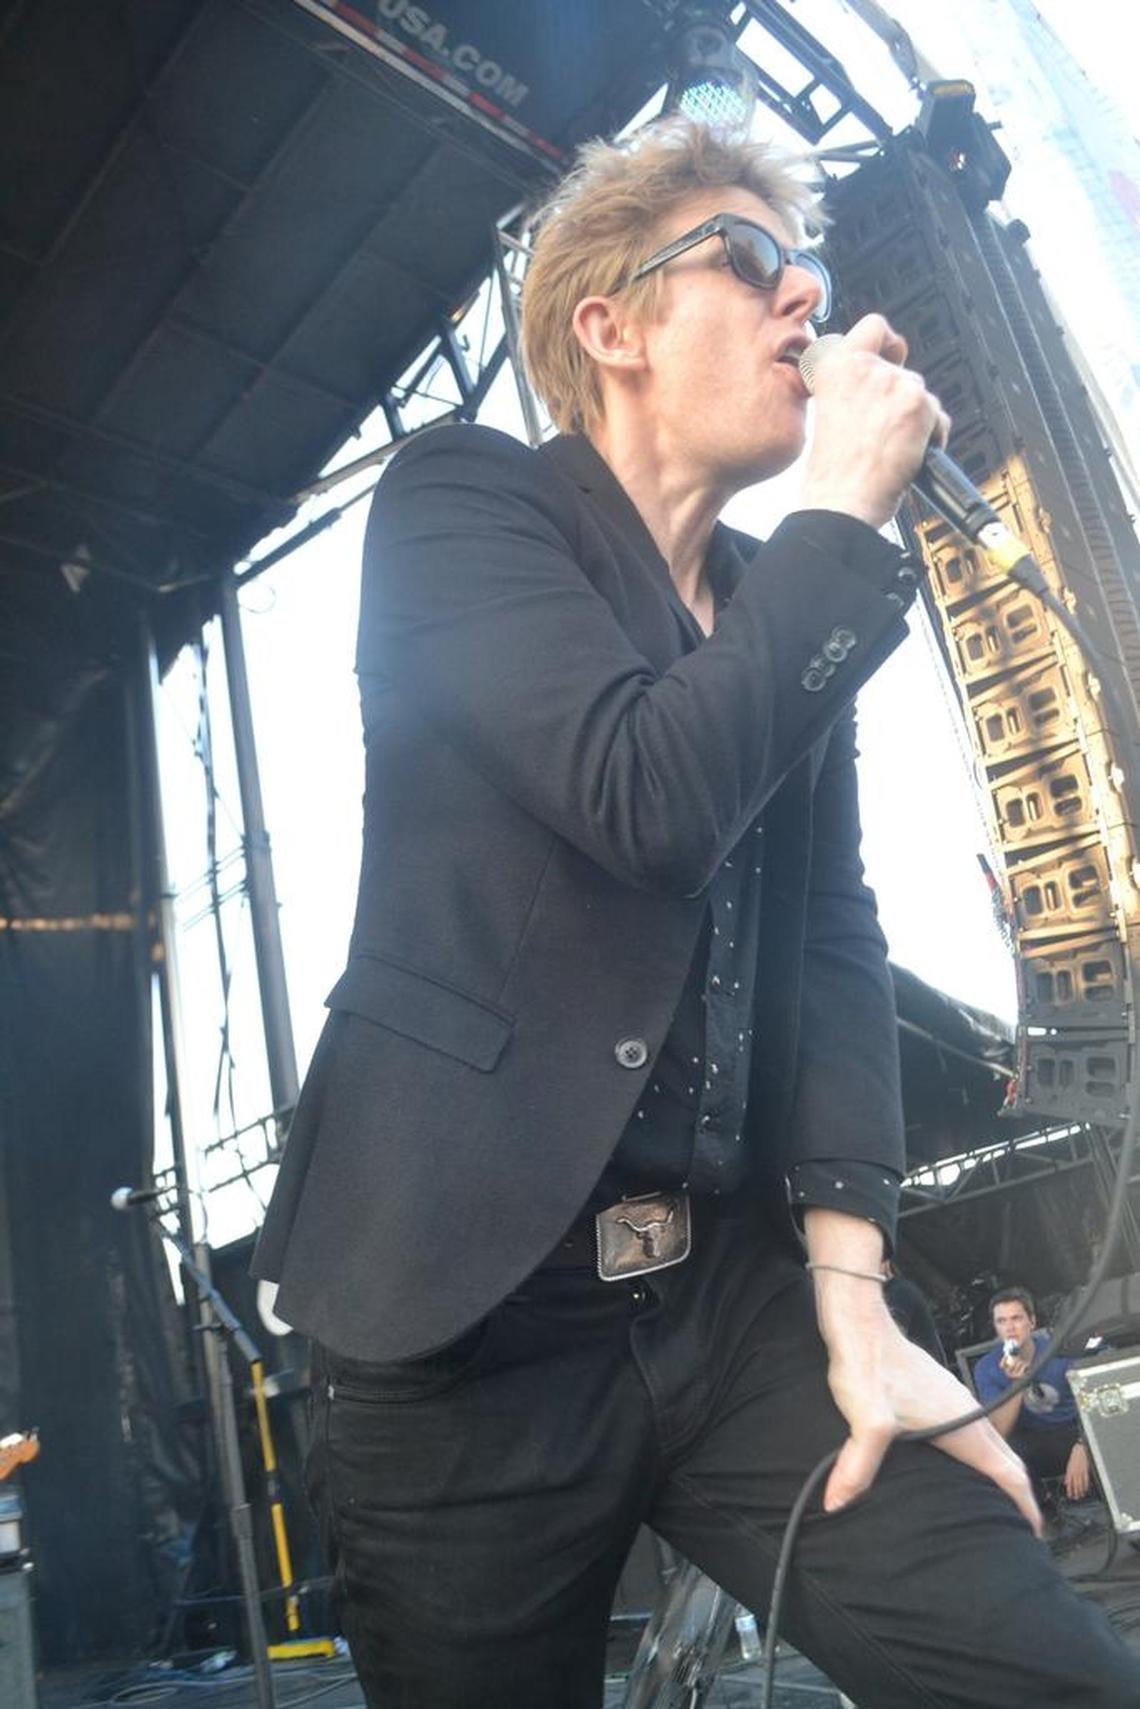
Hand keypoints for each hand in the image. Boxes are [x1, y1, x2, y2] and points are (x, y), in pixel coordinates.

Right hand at [798, 314, 951, 528]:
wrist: (841, 501)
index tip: (891, 357)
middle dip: (902, 398)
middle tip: (886, 429)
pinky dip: (931, 438)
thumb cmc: (832, 472)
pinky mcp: (918, 404)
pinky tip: (907, 455)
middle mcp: (864, 367)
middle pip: (904, 370)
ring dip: (915, 420)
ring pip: (921, 394)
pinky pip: (938, 417)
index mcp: (834, 366)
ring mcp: (893, 383)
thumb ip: (853, 387)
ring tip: (891, 449)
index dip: (888, 344)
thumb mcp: (830, 412)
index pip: (874, 326)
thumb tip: (883, 383)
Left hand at [812, 1273, 1039, 1534]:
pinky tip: (954, 1462)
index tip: (1034, 1533)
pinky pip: (971, 1430)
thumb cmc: (869, 1366)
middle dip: (1017, 1495)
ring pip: (989, 1443)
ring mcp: (953, 1399)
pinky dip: (979, 1454)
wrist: (859, 1322)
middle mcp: (965, 1412)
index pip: (1008, 1471)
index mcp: (962, 1425)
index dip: (1025, 1505)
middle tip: (1016, 1529)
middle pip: (1006, 1459)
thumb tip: (837, 1505)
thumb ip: (857, 1467)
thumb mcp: (867, 1421)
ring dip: (998, 1472)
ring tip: (991, 1503)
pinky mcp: (937, 1392)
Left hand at [1065, 1441, 1090, 1500]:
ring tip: (1081, 1495)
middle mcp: (1074, 1472)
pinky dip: (1086, 1486)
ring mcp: (1080, 1472)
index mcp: (1069, 1471)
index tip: (1070, 1495)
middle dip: (1075, 1492)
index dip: (1069, 1490)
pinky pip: (1086, 1480)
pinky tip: (1085, 1489)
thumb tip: (1066, 1482)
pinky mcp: (1085, 1471)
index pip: (1069, 1483)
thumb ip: (1067, 1475)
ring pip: (1080, 1483)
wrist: (1080, 1451)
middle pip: (1075, 1485)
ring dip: (1080, 1490)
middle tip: (1075, 1497)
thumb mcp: (1069, 1466)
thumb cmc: (1074, 1458)